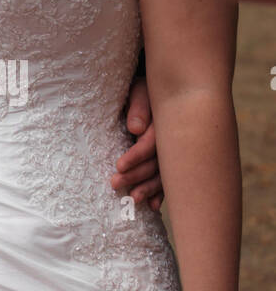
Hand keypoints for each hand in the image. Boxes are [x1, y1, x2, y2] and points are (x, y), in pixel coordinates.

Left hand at [113, 74, 162, 212]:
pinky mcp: (173, 158)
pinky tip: (153, 205)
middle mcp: (174, 139)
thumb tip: (135, 129)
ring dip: (149, 188)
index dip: (136, 156)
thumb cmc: (146, 86)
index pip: (152, 144)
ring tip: (133, 199)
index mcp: (166, 122)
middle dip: (137, 176)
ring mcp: (175, 150)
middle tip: (116, 185)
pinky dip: (161, 192)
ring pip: (164, 174)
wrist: (164, 85)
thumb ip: (139, 106)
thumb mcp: (140, 88)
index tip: (119, 166)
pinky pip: (170, 178)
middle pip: (157, 163)